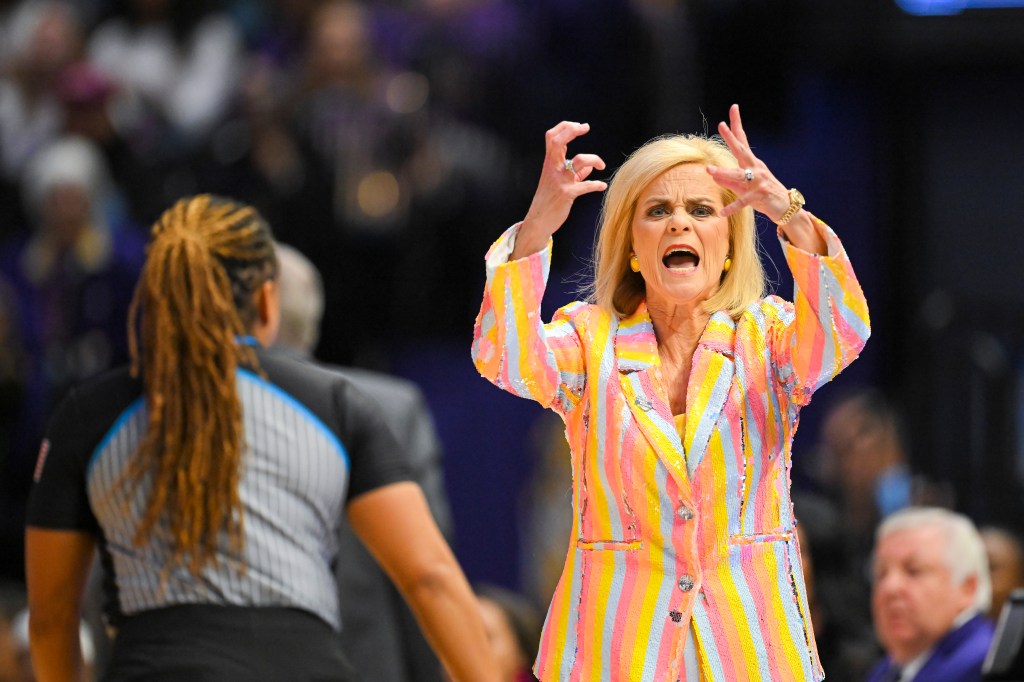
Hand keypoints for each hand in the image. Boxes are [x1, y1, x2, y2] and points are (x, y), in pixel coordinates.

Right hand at [512, 121, 606, 259]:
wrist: (538, 221)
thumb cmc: (549, 200)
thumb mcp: (559, 183)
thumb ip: (575, 173)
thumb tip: (589, 168)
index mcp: (550, 163)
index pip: (553, 136)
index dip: (566, 127)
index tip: (581, 126)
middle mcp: (553, 169)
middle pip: (558, 141)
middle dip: (572, 130)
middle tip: (586, 127)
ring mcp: (560, 181)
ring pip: (579, 160)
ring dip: (594, 159)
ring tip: (601, 165)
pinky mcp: (567, 194)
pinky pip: (586, 186)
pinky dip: (596, 185)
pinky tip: (602, 186)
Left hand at [707, 104, 825, 253]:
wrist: (786, 207)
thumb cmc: (764, 195)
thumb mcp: (745, 186)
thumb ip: (730, 180)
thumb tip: (713, 175)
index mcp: (752, 164)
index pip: (743, 142)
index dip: (736, 126)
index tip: (733, 109)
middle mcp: (755, 169)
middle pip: (741, 151)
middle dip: (731, 138)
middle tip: (721, 125)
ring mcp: (758, 182)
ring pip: (738, 175)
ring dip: (723, 172)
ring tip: (709, 170)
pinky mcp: (760, 196)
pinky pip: (743, 202)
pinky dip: (732, 207)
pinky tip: (722, 212)